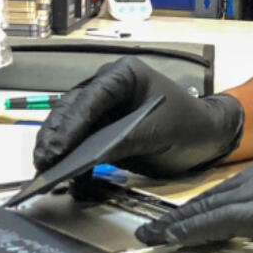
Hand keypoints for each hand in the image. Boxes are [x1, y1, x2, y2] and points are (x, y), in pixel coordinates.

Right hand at [33, 57, 243, 177]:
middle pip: (72, 111)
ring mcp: (103, 110)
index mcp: (123, 75)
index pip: (90, 98)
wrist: (208, 139)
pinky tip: (65, 177)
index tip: (57, 148)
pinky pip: (80, 144)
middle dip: (56, 138)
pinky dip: (71, 161)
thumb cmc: (190, 125)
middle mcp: (107, 89)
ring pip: (70, 128)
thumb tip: (88, 157)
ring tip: (45, 171)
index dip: (70, 124)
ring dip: (57, 149)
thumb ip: (124, 141)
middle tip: (43, 162)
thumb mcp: (159, 132)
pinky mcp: (103, 132)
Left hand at [135, 140, 252, 252]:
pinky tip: (168, 241)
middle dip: (189, 212)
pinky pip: (221, 220)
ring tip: (153, 238)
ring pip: (217, 203)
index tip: (187, 217)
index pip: (244, 181)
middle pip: (225, 189)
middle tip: (156, 228)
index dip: (212, 201)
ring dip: (181, 225)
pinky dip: (190, 232)